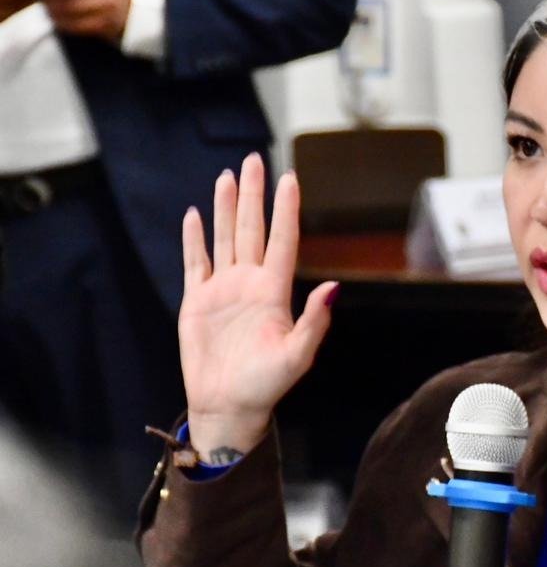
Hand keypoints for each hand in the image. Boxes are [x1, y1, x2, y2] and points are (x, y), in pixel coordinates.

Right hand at [179, 153, 337, 456]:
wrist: (228, 407)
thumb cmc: (266, 386)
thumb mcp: (297, 356)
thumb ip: (315, 321)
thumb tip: (333, 287)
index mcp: (274, 292)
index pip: (282, 240)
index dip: (285, 209)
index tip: (290, 178)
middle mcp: (250, 284)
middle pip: (252, 229)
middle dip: (254, 195)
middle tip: (255, 159)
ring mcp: (223, 290)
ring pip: (225, 238)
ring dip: (227, 208)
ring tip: (229, 176)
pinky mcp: (197, 302)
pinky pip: (195, 263)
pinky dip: (194, 239)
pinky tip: (196, 215)